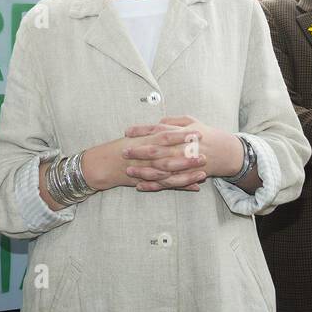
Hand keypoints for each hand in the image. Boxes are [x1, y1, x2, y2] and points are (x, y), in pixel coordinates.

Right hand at [80, 128, 206, 192]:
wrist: (105, 164)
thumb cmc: (123, 147)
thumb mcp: (138, 135)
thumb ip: (154, 131)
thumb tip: (170, 125)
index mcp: (147, 141)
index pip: (167, 136)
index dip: (183, 135)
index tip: (198, 133)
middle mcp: (148, 156)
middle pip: (171, 156)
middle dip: (189, 157)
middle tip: (205, 155)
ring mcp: (148, 170)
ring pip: (170, 174)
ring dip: (187, 174)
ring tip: (203, 174)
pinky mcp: (149, 181)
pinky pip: (166, 186)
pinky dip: (181, 187)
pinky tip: (194, 187)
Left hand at [126, 115, 244, 178]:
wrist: (225, 152)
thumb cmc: (206, 135)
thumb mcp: (191, 121)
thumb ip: (173, 122)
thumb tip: (157, 123)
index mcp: (182, 133)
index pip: (158, 130)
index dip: (142, 131)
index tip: (128, 131)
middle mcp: (182, 148)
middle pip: (157, 149)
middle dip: (139, 151)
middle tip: (124, 151)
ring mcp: (185, 164)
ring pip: (161, 169)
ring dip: (143, 170)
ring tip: (129, 170)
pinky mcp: (186, 177)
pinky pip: (168, 183)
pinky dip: (154, 185)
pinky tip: (140, 186)